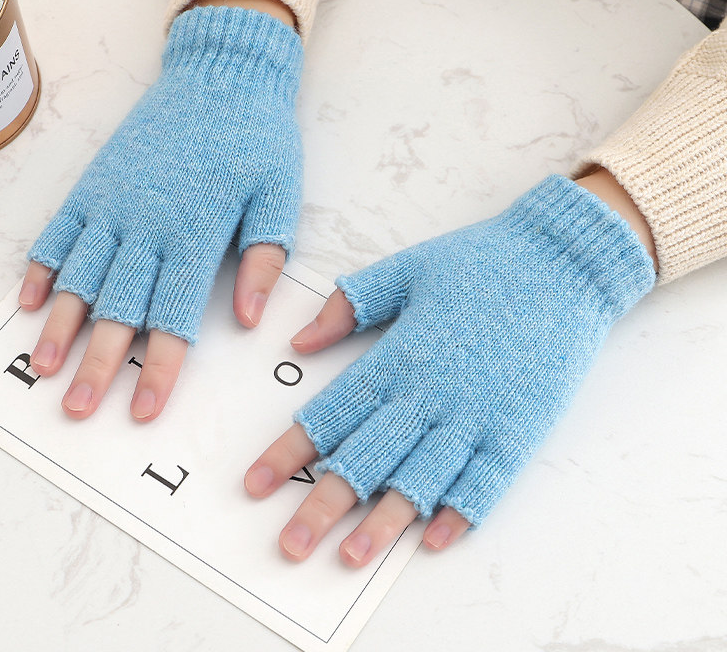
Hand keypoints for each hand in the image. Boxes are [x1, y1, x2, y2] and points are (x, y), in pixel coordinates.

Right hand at [18, 6, 302, 419]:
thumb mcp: (278, 193)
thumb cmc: (256, 137)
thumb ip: (262, 258)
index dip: (160, 367)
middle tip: (79, 409)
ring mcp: (114, 203)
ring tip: (45, 368)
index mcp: (196, 232)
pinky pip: (60, 230)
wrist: (221, 74)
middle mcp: (147, 223)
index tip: (145, 409)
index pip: (174, 315)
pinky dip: (43, 266)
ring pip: (80, 274)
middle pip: (118, 307)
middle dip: (100, 364)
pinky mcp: (95, 184)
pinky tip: (32, 301)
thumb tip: (249, 321)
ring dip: (61, 325)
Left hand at [246, 175, 655, 564]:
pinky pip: (487, 480)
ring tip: (350, 556)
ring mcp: (479, 414)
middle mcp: (433, 392)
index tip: (256, 483)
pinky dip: (462, 511)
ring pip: (422, 478)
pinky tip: (435, 540)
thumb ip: (352, 303)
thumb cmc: (482, 261)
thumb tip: (299, 342)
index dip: (290, 450)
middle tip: (290, 546)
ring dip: (385, 521)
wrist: (563, 261)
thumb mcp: (407, 268)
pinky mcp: (520, 426)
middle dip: (323, 504)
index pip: (333, 412)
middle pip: (368, 456)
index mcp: (400, 354)